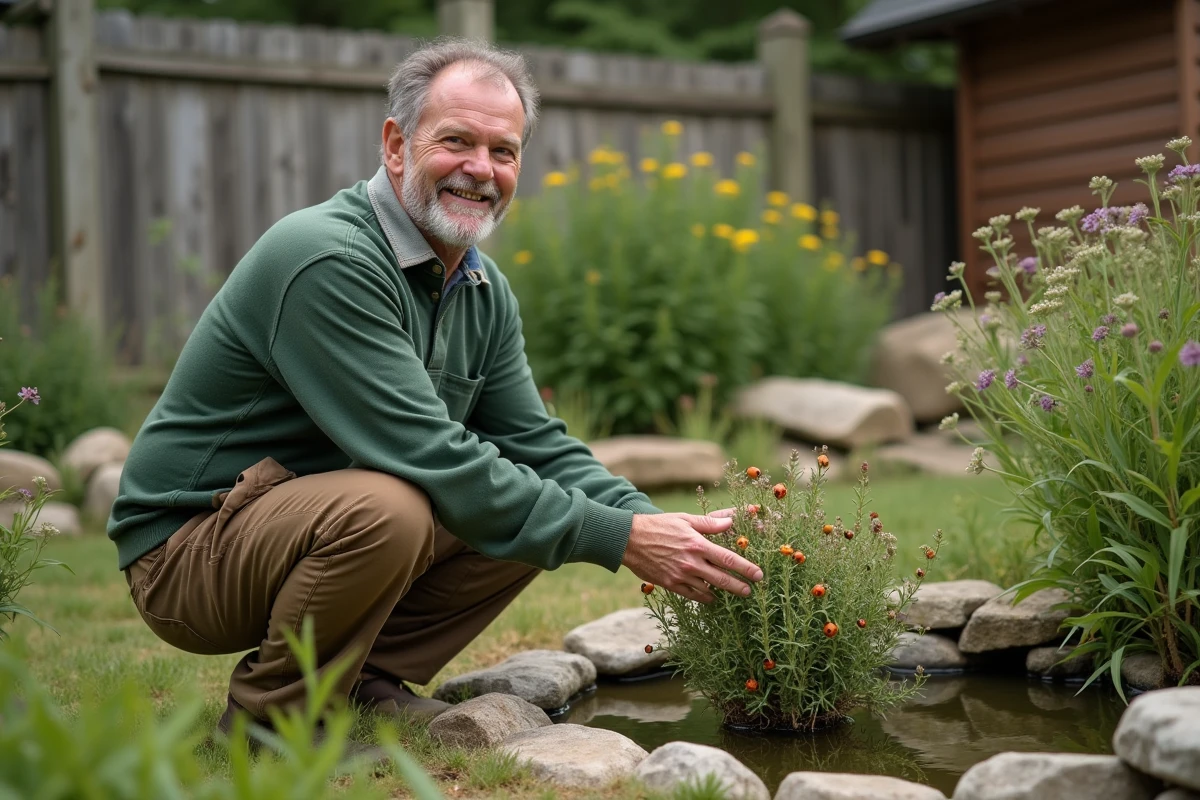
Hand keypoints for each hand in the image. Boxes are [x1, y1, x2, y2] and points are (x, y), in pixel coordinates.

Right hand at [622, 509, 762, 603]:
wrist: (629, 540)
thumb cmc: (658, 526)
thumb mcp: (685, 520)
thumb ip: (709, 523)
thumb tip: (731, 521)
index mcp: (697, 544)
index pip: (728, 558)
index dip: (745, 568)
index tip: (758, 575)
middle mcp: (691, 562)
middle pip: (722, 579)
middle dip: (739, 586)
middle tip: (751, 591)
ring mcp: (680, 576)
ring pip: (708, 589)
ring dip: (722, 592)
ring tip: (732, 593)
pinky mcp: (670, 584)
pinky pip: (692, 595)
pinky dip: (704, 597)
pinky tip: (711, 597)